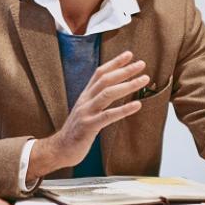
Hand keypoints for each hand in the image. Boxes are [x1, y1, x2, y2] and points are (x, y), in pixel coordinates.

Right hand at [29, 51, 146, 179]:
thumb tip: (112, 91)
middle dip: (124, 70)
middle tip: (142, 64)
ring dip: (127, 85)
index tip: (129, 54)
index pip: (99, 73)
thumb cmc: (76, 131)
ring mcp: (86, 112)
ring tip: (144, 80)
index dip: (114, 63)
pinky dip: (124, 109)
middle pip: (105, 79)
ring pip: (107, 94)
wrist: (60, 149)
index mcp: (85, 96)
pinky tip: (137, 105)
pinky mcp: (88, 126)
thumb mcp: (85, 111)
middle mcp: (85, 100)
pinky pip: (108, 116)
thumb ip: (96, 100)